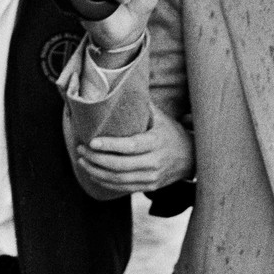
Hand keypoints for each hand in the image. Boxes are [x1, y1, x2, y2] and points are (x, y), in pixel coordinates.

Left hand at [76, 105, 193, 195]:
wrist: (192, 158)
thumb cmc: (172, 133)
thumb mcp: (161, 118)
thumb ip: (143, 105)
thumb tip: (124, 85)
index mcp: (156, 143)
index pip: (129, 146)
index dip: (109, 145)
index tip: (92, 141)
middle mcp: (154, 162)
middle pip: (119, 165)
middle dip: (96, 159)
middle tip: (81, 149)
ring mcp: (151, 177)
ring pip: (118, 179)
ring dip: (96, 171)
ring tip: (82, 160)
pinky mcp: (149, 187)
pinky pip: (123, 188)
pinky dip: (105, 182)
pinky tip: (93, 174)